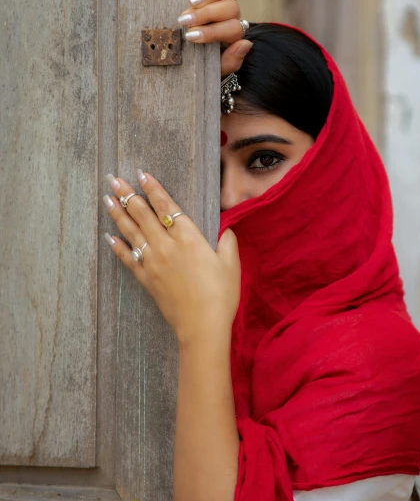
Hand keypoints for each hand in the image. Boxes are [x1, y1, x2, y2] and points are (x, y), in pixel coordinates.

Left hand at [103, 170, 240, 346]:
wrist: (202, 326)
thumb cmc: (221, 295)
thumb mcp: (231, 265)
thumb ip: (226, 243)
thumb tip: (226, 231)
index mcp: (189, 238)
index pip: (167, 207)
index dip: (154, 189)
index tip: (141, 174)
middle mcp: (167, 246)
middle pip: (143, 215)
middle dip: (128, 195)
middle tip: (114, 180)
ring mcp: (154, 263)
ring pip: (132, 233)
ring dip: (118, 214)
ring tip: (107, 199)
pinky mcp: (147, 280)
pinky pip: (128, 259)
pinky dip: (118, 247)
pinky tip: (109, 237)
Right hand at [177, 0, 252, 75]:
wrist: (194, 55)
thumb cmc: (203, 61)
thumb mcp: (217, 69)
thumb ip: (231, 61)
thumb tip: (245, 43)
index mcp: (233, 35)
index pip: (232, 30)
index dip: (212, 32)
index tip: (190, 36)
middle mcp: (232, 15)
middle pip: (230, 8)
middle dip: (207, 15)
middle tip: (185, 20)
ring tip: (192, 0)